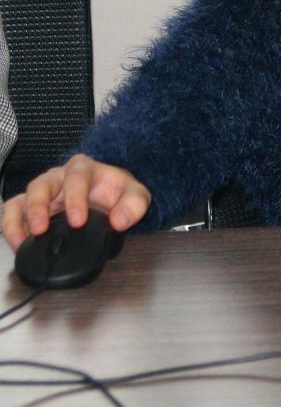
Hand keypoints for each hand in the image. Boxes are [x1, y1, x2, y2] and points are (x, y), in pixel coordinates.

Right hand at [2, 154, 150, 250]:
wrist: (110, 196)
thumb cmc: (118, 192)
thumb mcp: (136, 195)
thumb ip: (134, 205)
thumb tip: (120, 221)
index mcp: (85, 169)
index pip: (76, 178)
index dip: (74, 199)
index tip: (78, 221)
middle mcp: (59, 177)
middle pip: (41, 184)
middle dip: (38, 207)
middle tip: (41, 229)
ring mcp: (43, 192)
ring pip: (22, 197)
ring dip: (19, 219)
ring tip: (23, 240)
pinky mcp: (31, 207)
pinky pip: (14, 211)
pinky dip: (11, 226)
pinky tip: (18, 244)